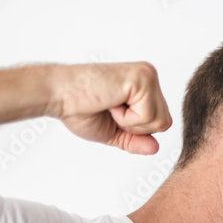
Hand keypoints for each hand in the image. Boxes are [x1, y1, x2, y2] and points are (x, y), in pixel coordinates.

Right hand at [54, 61, 172, 154]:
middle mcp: (149, 76)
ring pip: (159, 121)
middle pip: (164, 123)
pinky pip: (148, 116)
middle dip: (136, 127)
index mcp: (144, 86)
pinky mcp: (142, 78)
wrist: (57, 96)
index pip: (161, 122)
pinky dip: (126, 118)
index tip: (112, 113)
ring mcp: (147, 75)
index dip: (136, 130)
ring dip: (130, 122)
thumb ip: (136, 140)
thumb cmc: (79, 109)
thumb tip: (156, 148)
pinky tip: (110, 101)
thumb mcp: (114, 132)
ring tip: (110, 104)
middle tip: (110, 109)